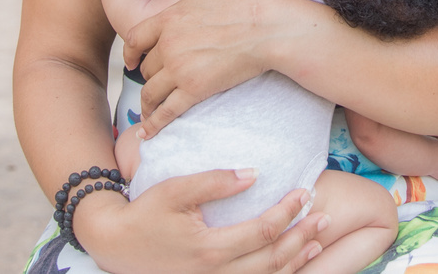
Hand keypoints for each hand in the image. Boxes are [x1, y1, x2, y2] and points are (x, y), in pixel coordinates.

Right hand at [75, 168, 328, 273]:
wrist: (115, 245)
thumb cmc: (145, 213)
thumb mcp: (175, 189)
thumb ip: (214, 181)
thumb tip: (254, 174)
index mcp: (208, 248)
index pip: (263, 232)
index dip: (288, 212)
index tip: (304, 192)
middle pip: (271, 260)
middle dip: (301, 237)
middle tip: (323, 216)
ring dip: (295, 261)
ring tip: (316, 240)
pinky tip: (291, 263)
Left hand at [122, 0, 291, 137]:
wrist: (268, 26)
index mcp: (169, 17)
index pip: (135, 38)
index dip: (130, 53)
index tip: (130, 61)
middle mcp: (169, 45)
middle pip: (145, 67)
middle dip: (148, 75)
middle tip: (155, 82)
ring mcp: (181, 69)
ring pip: (151, 91)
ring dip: (148, 103)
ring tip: (149, 111)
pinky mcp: (195, 90)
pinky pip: (167, 111)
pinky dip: (155, 123)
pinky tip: (150, 132)